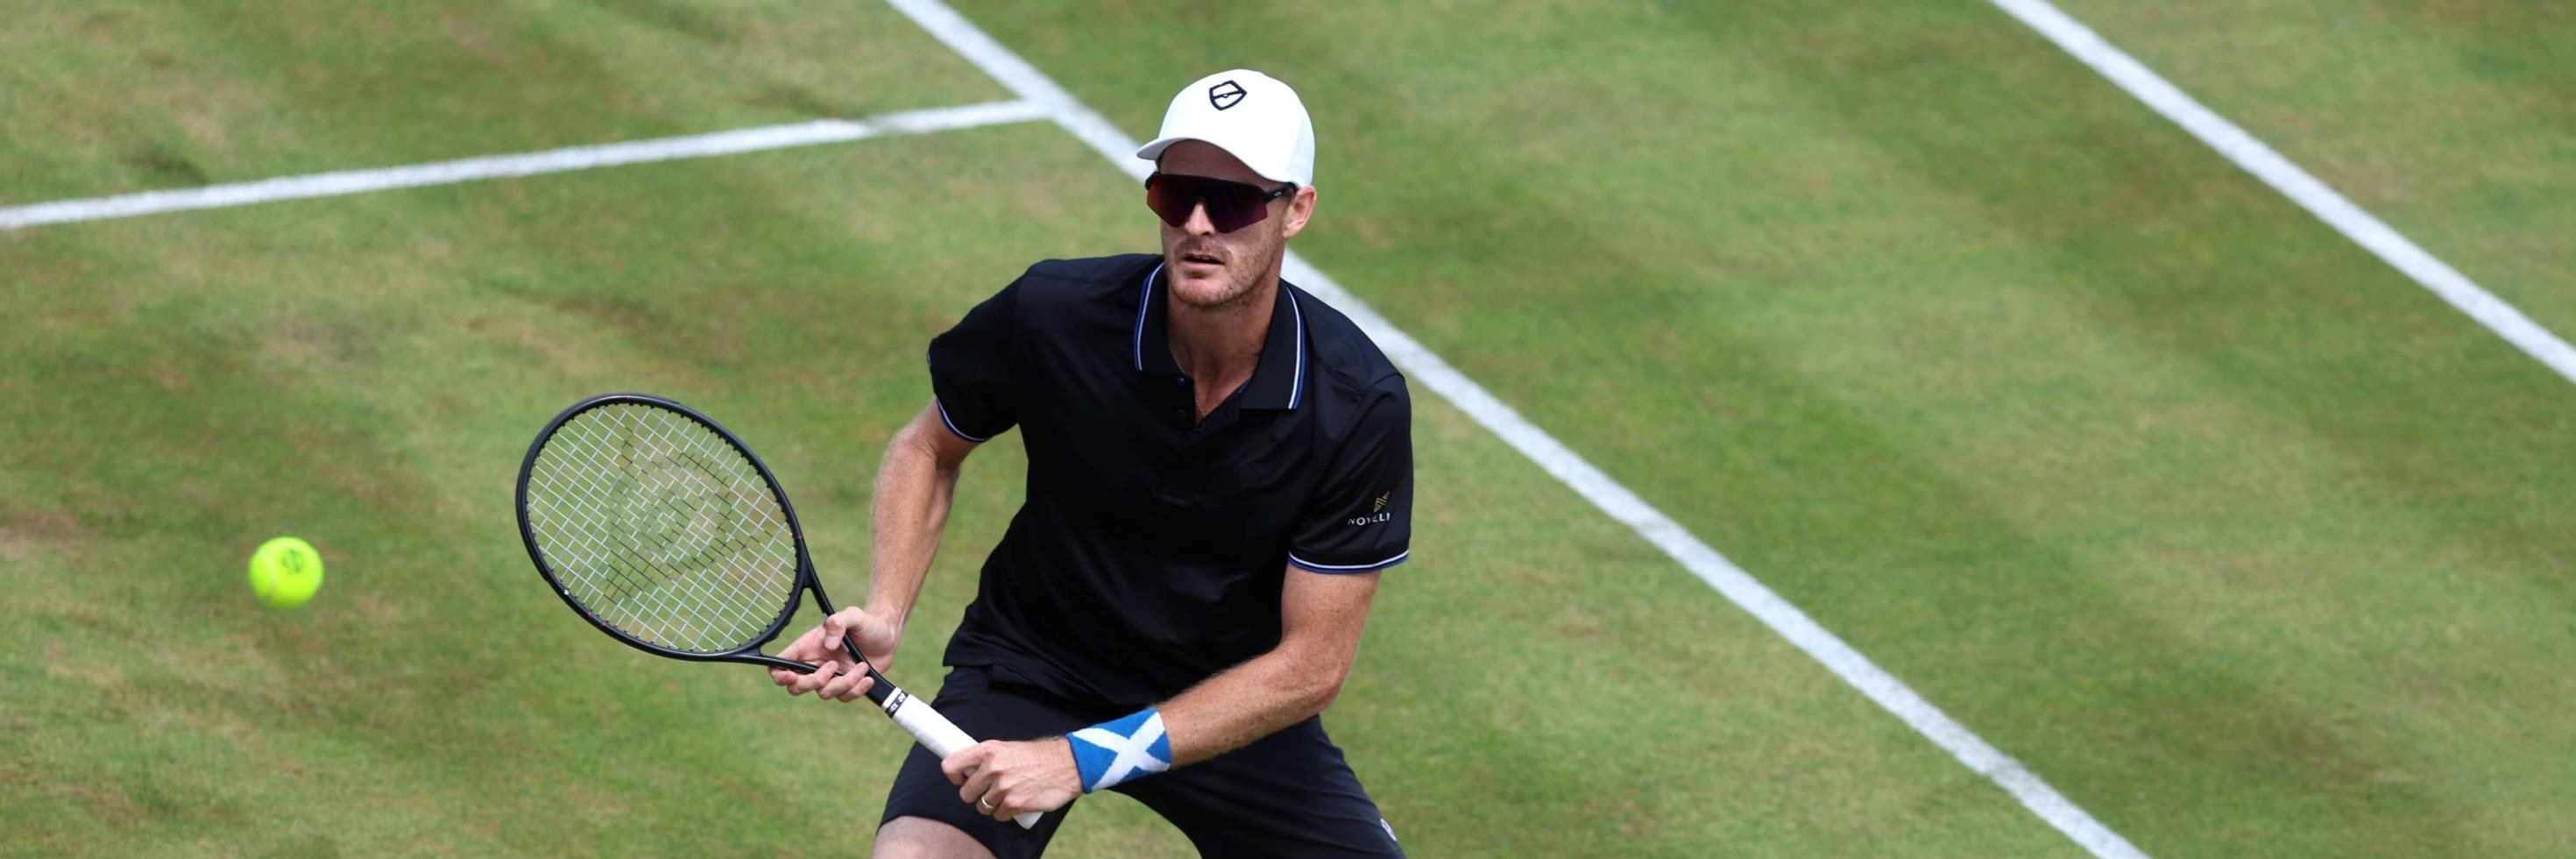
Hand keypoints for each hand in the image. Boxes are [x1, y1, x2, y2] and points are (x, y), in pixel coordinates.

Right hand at [768, 606, 900, 702]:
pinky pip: (843, 697)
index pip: (780, 664)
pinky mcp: (846, 686)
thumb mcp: (853, 615)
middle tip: (833, 667)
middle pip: (797, 687)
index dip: (780, 675)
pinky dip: (856, 690)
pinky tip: (867, 677)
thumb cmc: (865, 623)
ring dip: (844, 683)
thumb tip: (829, 645)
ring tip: (862, 666)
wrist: (887, 634)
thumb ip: (839, 622)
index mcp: (808, 647)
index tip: (792, 676)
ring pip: (823, 693)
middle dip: (814, 682)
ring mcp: (830, 677)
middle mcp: (815, 664)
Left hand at [943, 739, 1081, 821]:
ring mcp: (1003, 787)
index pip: (951, 766)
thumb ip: (987, 758)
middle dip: (976, 795)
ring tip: (1007, 794)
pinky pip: (998, 815)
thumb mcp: (1008, 747)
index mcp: (988, 750)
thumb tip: (967, 771)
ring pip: (982, 807)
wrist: (1067, 764)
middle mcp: (993, 768)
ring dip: (992, 805)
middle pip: (966, 793)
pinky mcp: (1015, 803)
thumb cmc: (1037, 756)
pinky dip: (1006, 813)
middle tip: (990, 789)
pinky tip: (1016, 802)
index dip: (954, 776)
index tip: (962, 779)